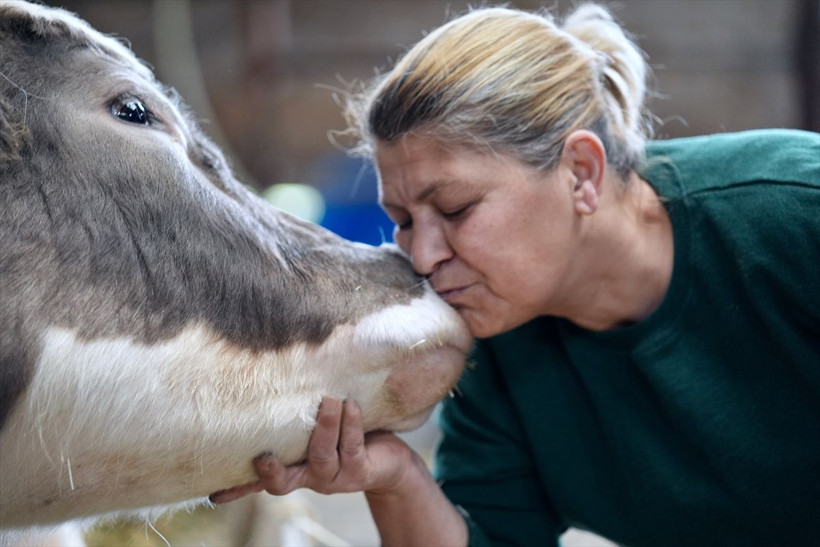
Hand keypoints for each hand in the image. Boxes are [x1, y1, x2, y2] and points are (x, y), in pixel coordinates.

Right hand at [209, 396, 413, 503]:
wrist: (389, 461)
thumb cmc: (347, 436)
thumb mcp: (316, 430)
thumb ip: (295, 419)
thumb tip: (270, 382)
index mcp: (294, 468)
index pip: (259, 481)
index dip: (237, 488)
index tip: (213, 492)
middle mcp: (310, 476)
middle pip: (282, 484)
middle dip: (272, 472)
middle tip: (262, 456)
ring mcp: (335, 476)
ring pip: (321, 457)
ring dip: (323, 428)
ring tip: (328, 400)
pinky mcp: (360, 470)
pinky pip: (351, 447)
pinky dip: (349, 424)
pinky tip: (350, 405)